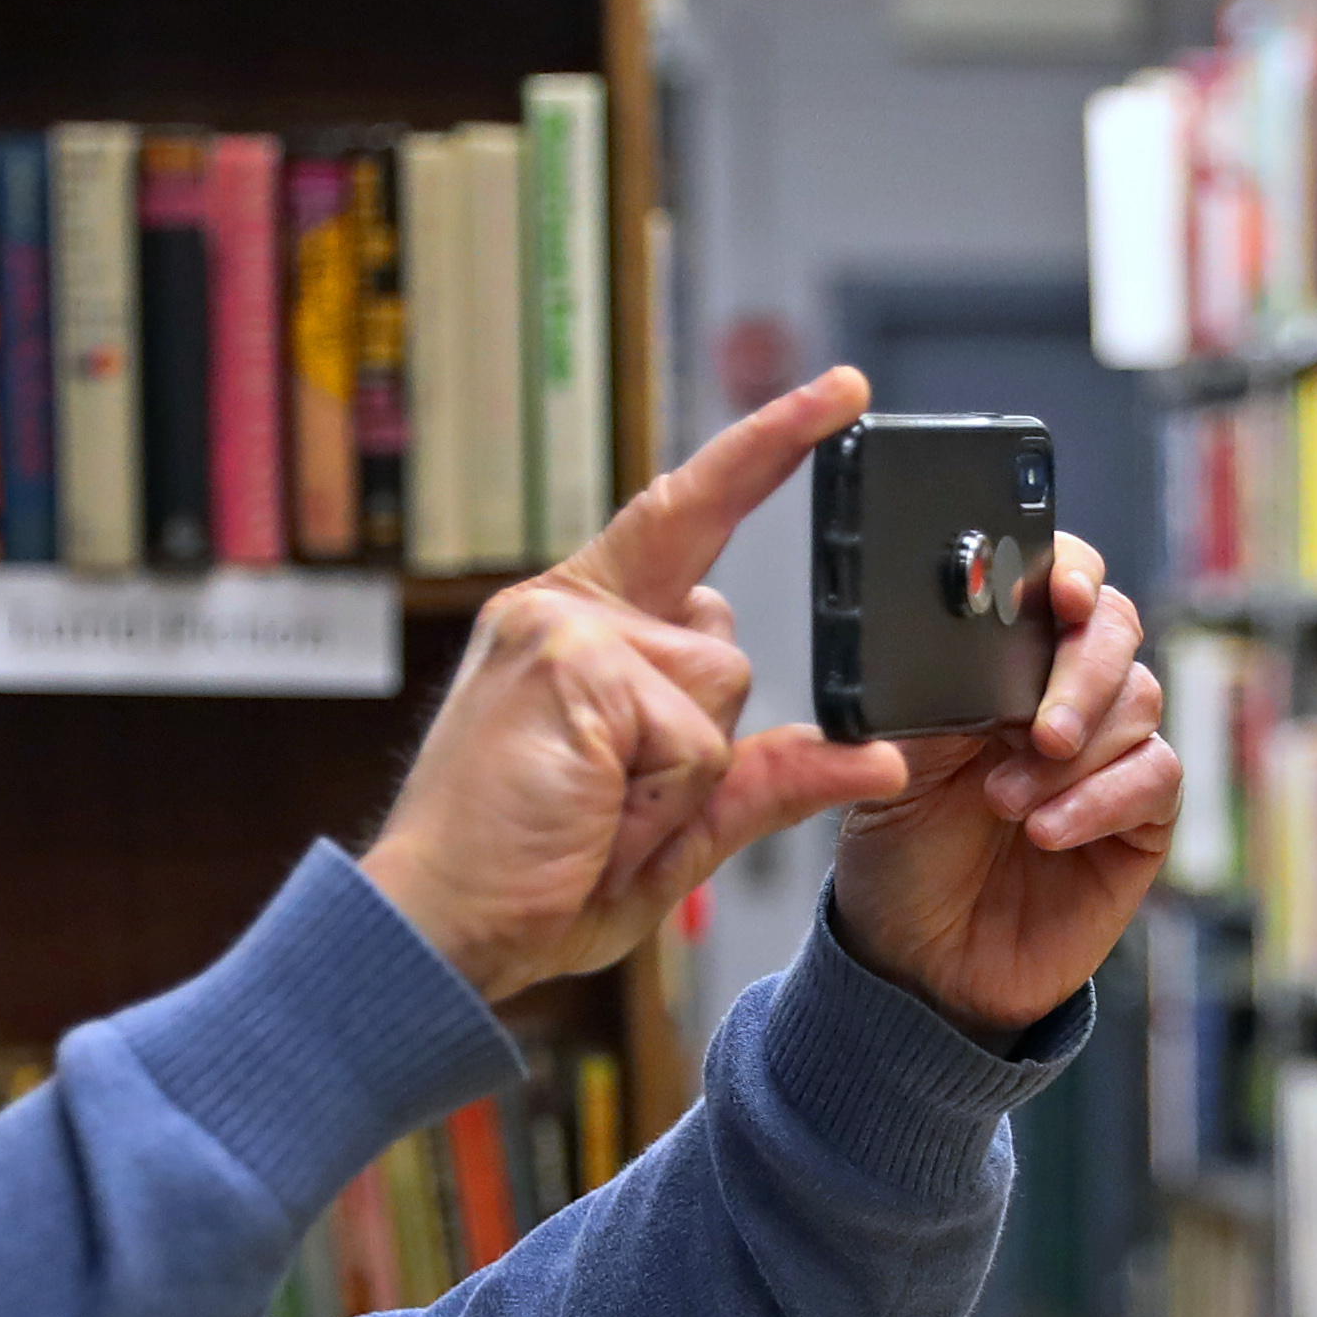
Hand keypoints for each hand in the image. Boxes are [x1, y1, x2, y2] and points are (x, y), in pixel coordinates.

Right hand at [358, 369, 908, 1002]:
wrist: (436, 926)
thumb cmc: (535, 876)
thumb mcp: (676, 833)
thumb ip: (768, 780)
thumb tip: (880, 759)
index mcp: (581, 626)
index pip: (690, 513)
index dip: (769, 449)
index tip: (845, 390)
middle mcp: (567, 610)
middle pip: (723, 649)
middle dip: (694, 747)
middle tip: (602, 804)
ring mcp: (566, 626)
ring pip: (716, 691)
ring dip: (675, 777)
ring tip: (587, 807)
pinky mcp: (574, 661)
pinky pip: (692, 735)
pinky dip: (659, 794)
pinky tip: (585, 804)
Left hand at [828, 531, 1175, 1045]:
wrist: (918, 961)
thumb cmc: (900, 854)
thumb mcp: (895, 761)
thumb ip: (935, 691)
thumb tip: (964, 638)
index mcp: (1005, 663)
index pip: (1060, 583)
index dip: (1071, 572)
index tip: (1060, 596)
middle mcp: (1065, 696)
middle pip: (1115, 629)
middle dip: (1082, 670)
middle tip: (1040, 728)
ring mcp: (1108, 756)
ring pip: (1139, 701)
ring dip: (1074, 751)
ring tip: (1004, 802)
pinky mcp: (1141, 820)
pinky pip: (1154, 777)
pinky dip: (1100, 800)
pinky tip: (1046, 833)